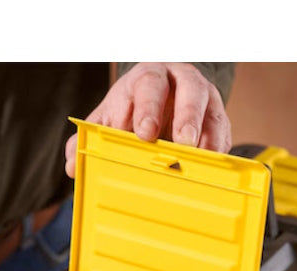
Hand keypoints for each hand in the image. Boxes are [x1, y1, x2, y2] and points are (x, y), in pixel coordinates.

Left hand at [65, 62, 231, 176]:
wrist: (162, 98)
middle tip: (181, 143)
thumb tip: (72, 164)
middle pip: (189, 90)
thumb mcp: (109, 117)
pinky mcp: (218, 119)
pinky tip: (212, 167)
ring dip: (207, 136)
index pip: (149, 85)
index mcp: (148, 78)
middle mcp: (180, 81)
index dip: (147, 108)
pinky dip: (218, 150)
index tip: (144, 132)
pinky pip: (223, 132)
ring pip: (211, 111)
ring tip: (200, 159)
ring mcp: (204, 99)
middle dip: (185, 117)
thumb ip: (91, 136)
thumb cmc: (133, 109)